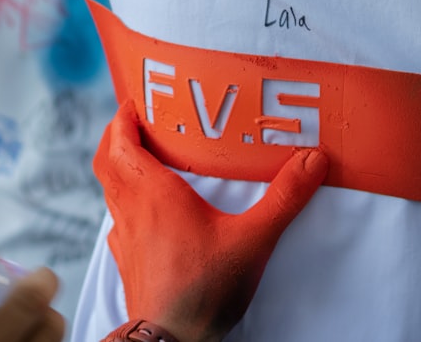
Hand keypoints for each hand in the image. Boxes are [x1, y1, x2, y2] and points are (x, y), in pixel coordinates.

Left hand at [94, 101, 327, 341]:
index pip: (121, 141)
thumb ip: (284, 198)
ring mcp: (123, 234)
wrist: (170, 339)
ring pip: (109, 188)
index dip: (123, 118)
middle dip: (115, 135)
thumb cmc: (203, 289)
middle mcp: (131, 207)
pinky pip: (116, 217)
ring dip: (118, 166)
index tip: (135, 103)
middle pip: (107, 159)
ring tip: (142, 158)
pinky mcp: (125, 258)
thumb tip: (313, 161)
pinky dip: (124, 200)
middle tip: (133, 122)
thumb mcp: (253, 239)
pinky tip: (144, 211)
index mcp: (153, 192)